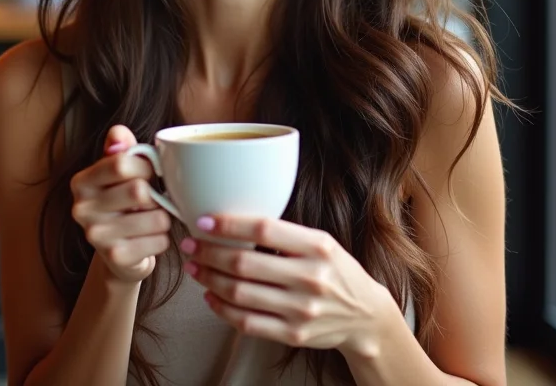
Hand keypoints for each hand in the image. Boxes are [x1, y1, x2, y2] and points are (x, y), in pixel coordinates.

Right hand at [70, 126, 171, 283]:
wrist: (119, 254)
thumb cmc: (123, 204)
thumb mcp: (119, 173)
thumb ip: (121, 149)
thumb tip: (119, 133)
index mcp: (81, 182)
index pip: (121, 163)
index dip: (146, 166)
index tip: (151, 173)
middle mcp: (82, 209)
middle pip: (139, 190)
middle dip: (156, 195)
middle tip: (152, 200)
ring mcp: (96, 236)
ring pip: (156, 217)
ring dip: (163, 218)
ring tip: (152, 219)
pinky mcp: (115, 257)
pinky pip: (160, 240)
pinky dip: (163, 238)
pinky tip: (149, 238)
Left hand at [180, 216, 398, 355]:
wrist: (365, 316)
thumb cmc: (336, 272)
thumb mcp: (322, 244)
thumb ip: (286, 235)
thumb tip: (234, 223)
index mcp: (317, 247)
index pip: (264, 230)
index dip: (229, 225)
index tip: (205, 221)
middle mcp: (310, 277)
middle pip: (245, 264)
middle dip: (208, 254)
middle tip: (190, 246)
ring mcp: (301, 309)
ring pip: (240, 294)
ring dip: (209, 279)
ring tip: (195, 269)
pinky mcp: (293, 334)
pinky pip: (246, 322)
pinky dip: (222, 309)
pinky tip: (211, 296)